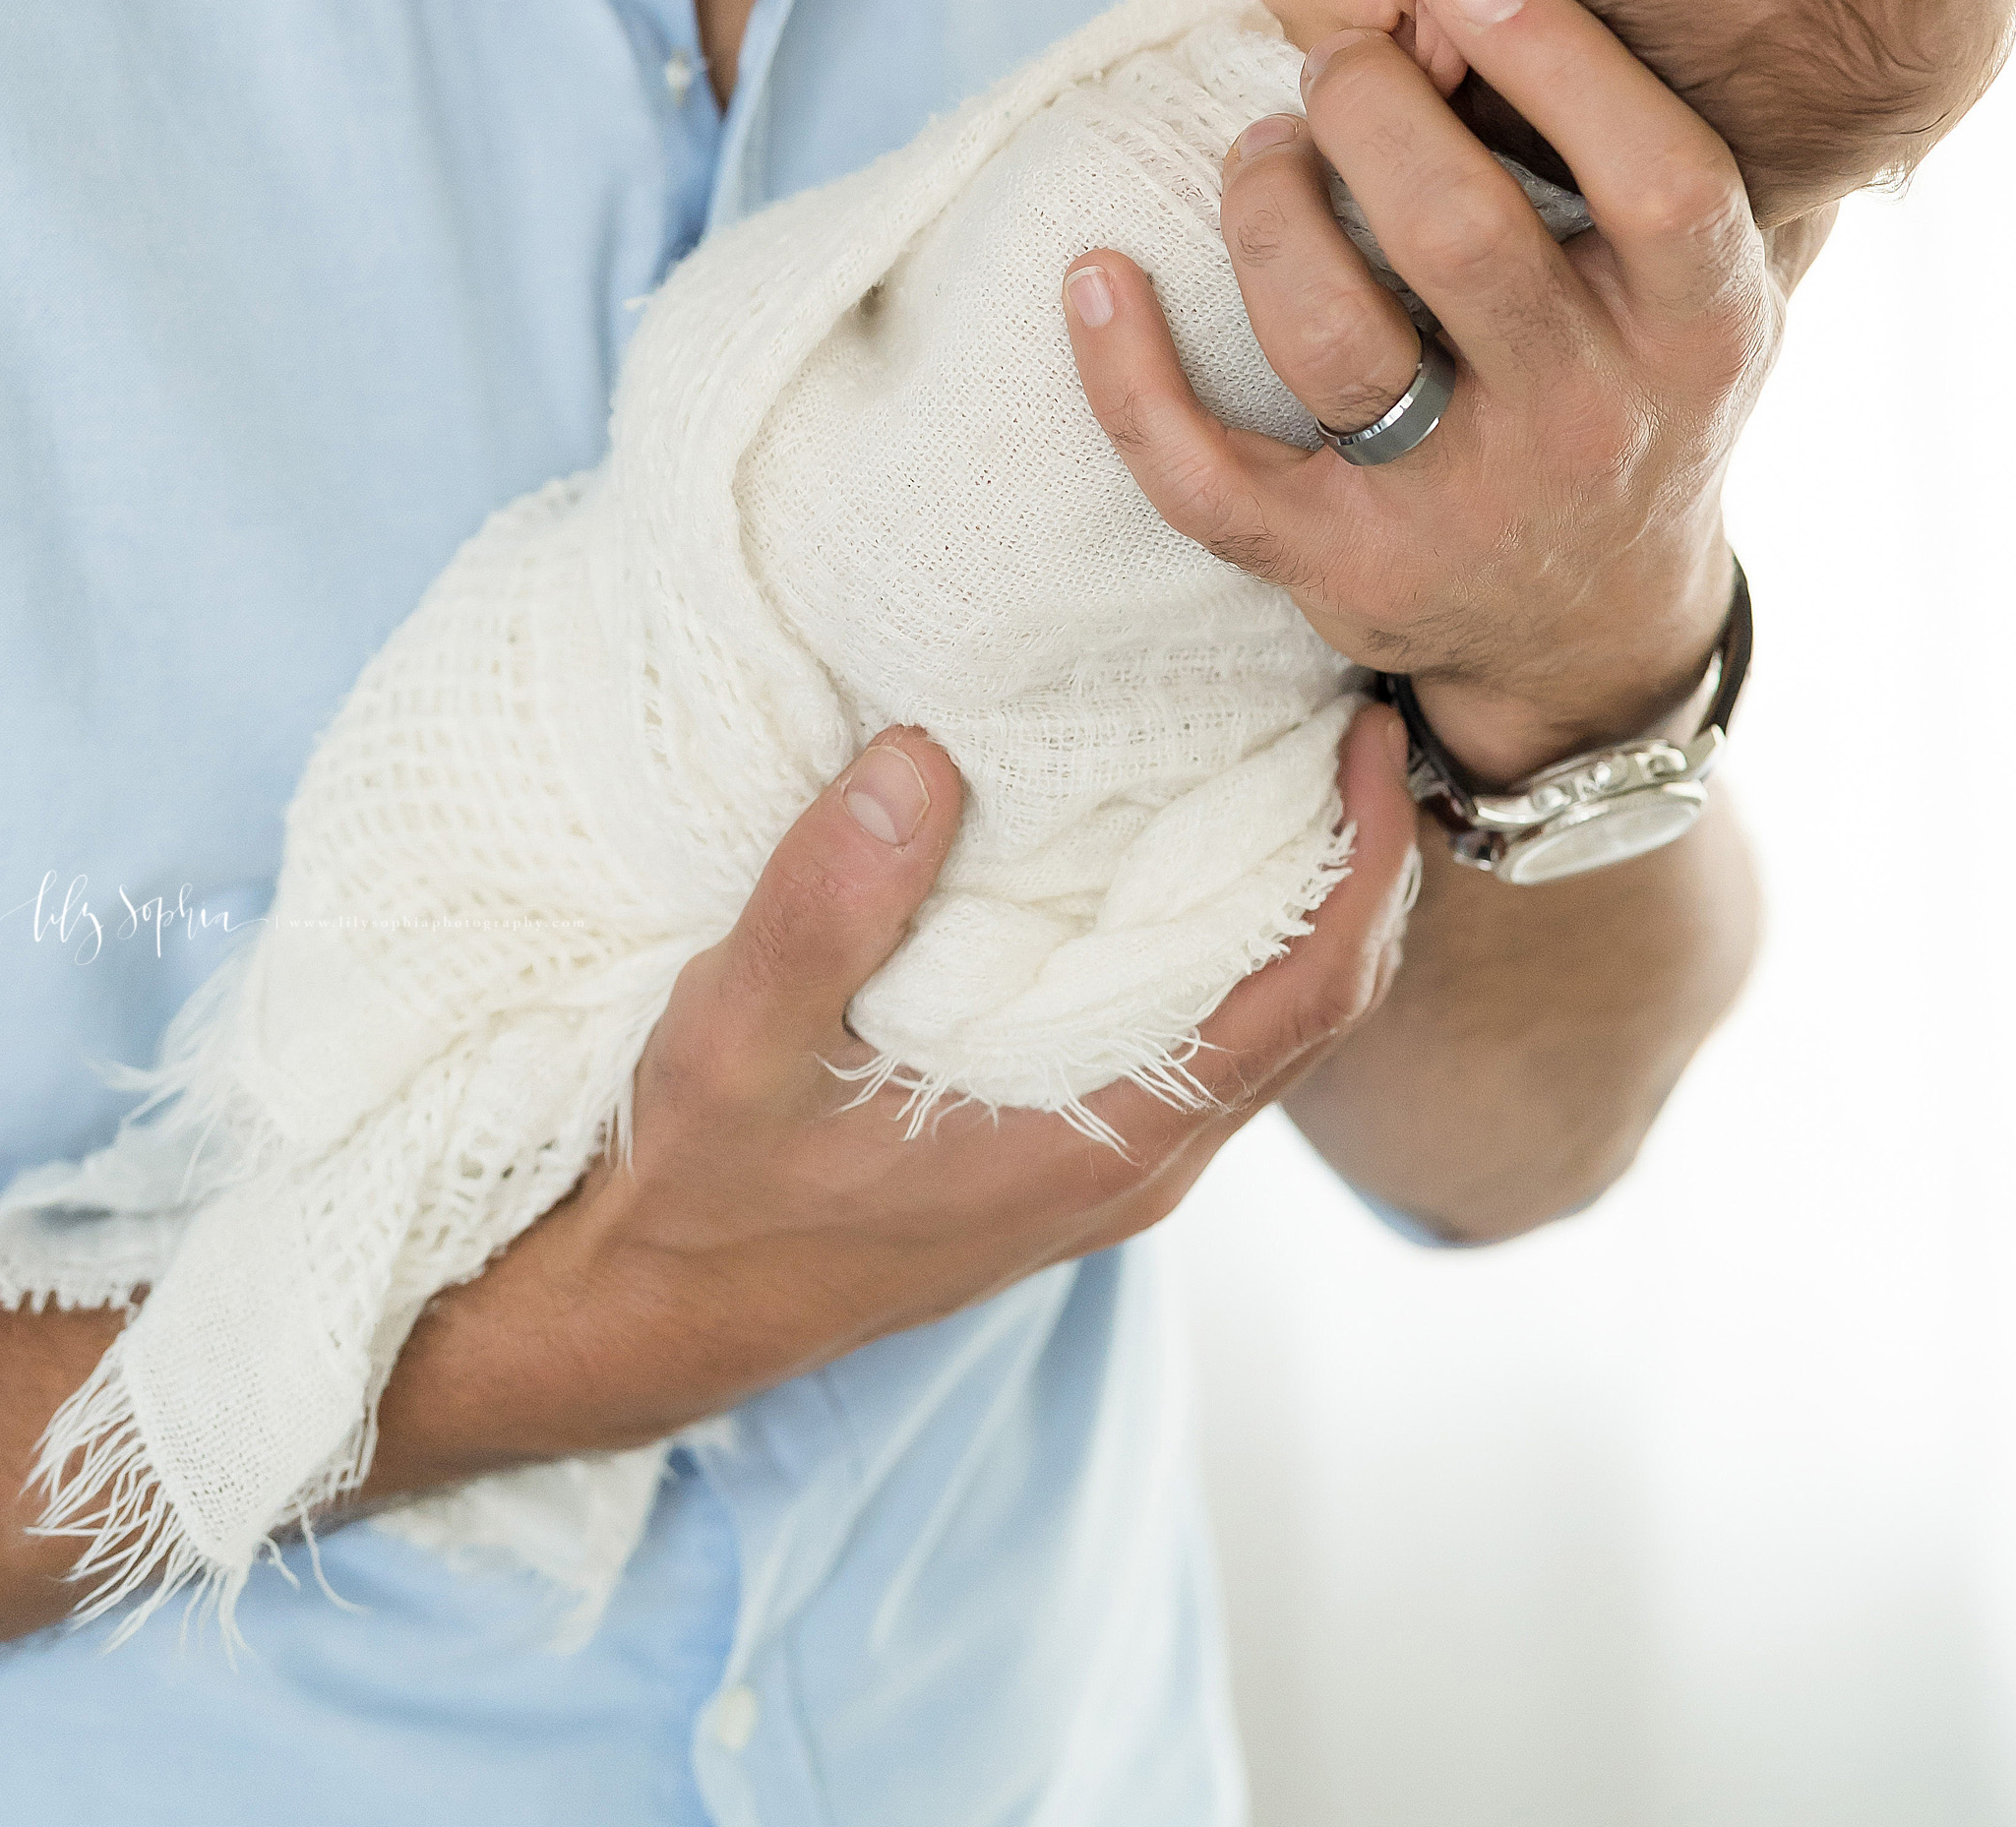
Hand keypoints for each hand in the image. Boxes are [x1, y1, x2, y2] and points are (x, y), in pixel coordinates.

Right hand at [366, 704, 1416, 1491]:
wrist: (645, 1320)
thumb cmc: (696, 1192)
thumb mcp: (732, 1042)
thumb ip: (824, 906)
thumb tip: (923, 756)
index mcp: (1101, 1142)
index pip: (1309, 996)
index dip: (1368, 860)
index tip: (1371, 729)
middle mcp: (1136, 1159)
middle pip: (1319, 999)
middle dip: (1358, 853)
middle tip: (1341, 696)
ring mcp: (1108, 1159)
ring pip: (1264, 1016)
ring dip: (1297, 888)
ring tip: (1277, 738)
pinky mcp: (1067, 1146)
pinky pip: (1198, 1029)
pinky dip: (1226, 929)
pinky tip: (1174, 836)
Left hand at [1064, 0, 1832, 786]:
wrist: (1593, 634)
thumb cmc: (1633, 386)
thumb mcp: (1681, 282)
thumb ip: (1616, 140)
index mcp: (1701, 334)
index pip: (1663, 183)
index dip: (1562, 62)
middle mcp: (1592, 423)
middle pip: (1460, 236)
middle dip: (1370, 109)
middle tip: (1335, 61)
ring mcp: (1462, 507)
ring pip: (1330, 337)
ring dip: (1266, 205)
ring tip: (1262, 151)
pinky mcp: (1343, 571)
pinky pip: (1204, 477)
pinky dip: (1129, 378)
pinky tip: (1094, 278)